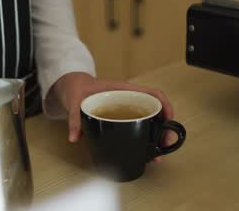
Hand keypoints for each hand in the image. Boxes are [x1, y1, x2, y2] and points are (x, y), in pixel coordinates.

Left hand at [50, 72, 173, 161]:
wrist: (70, 86)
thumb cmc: (77, 87)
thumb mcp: (74, 100)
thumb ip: (75, 117)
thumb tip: (74, 137)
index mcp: (122, 90)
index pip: (151, 93)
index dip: (164, 105)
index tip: (168, 119)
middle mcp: (128, 99)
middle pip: (154, 110)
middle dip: (163, 127)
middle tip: (165, 143)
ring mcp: (125, 109)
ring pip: (147, 120)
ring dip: (155, 135)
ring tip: (157, 153)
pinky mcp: (120, 118)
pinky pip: (136, 125)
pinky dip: (143, 137)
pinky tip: (144, 150)